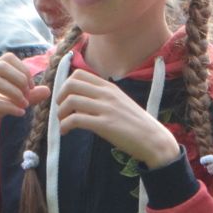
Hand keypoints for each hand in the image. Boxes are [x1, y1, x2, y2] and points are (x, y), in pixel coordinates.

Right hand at [0, 53, 49, 162]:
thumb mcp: (3, 103)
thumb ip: (24, 96)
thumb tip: (47, 90)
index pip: (7, 58)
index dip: (23, 69)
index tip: (30, 86)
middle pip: (2, 66)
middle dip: (21, 79)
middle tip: (28, 95)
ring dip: (15, 93)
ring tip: (24, 105)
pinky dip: (9, 107)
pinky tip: (19, 113)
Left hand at [54, 68, 179, 167]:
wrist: (153, 139)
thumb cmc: (137, 124)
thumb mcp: (120, 102)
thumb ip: (103, 97)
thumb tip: (83, 100)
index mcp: (109, 87)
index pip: (79, 74)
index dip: (65, 85)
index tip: (65, 98)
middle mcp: (106, 94)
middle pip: (71, 84)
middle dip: (60, 97)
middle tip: (61, 110)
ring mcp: (106, 108)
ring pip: (70, 101)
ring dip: (60, 113)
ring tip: (63, 123)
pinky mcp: (105, 125)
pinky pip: (76, 119)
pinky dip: (65, 125)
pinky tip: (66, 131)